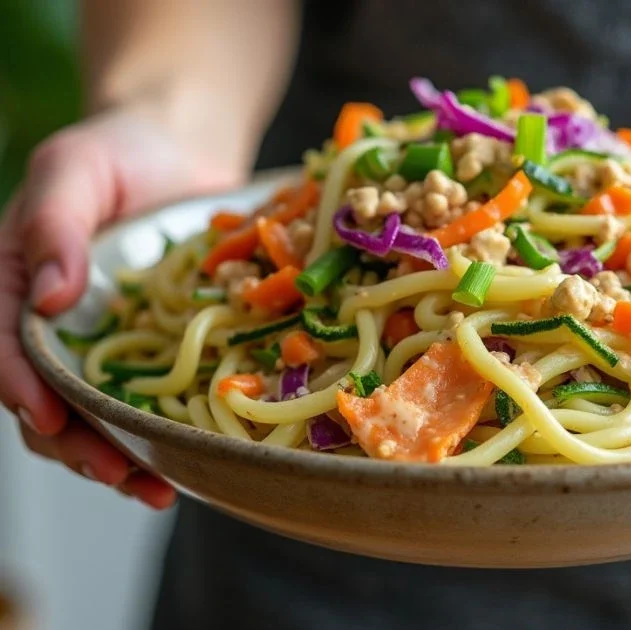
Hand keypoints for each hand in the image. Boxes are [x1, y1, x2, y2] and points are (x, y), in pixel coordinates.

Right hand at [0, 102, 242, 507]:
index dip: (19, 388)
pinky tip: (187, 462)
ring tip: (155, 490)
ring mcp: (98, 342)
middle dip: (75, 445)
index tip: (50, 419)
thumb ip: (55, 224)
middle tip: (119, 474)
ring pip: (90, 414)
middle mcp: (49, 325)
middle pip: (43, 398)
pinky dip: (158, 434)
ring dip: (116, 456)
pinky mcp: (147, 349)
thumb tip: (49, 296)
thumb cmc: (120, 152)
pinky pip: (144, 400)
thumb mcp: (75, 169)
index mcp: (11, 284)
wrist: (182, 153)